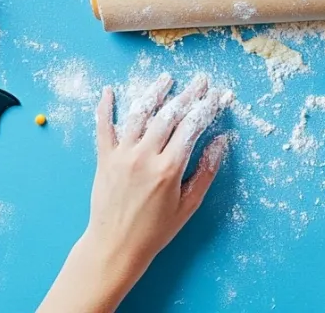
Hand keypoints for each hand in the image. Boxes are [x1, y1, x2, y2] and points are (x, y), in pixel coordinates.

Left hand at [39, 74, 231, 311]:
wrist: (115, 246)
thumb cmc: (155, 231)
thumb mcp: (189, 205)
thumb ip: (206, 171)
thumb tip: (221, 141)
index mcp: (169, 168)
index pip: (192, 126)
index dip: (208, 107)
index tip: (219, 95)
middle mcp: (145, 156)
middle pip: (169, 114)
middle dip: (188, 94)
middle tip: (201, 80)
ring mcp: (122, 155)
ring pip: (140, 113)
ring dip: (155, 92)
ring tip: (167, 78)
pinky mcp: (104, 158)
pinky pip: (103, 127)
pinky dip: (105, 107)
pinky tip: (109, 91)